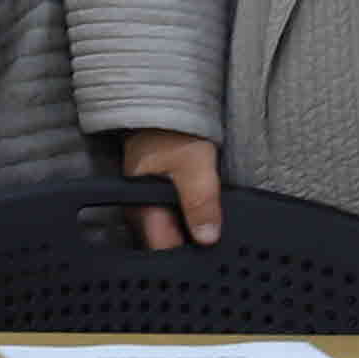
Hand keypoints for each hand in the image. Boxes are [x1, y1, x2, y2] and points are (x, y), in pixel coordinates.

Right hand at [119, 130, 223, 247]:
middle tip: (218, 236)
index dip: (188, 256)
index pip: (164, 249)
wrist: (160, 102)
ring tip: (214, 221)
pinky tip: (205, 208)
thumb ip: (200, 204)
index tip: (211, 255)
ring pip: (172, 228)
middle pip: (168, 242)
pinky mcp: (157, 192)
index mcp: (143, 209)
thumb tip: (207, 238)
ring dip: (193, 227)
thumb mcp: (195, 167)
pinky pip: (174, 214)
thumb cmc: (172, 132)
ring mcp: (147, 202)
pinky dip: (190, 214)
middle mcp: (140, 210)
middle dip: (193, 242)